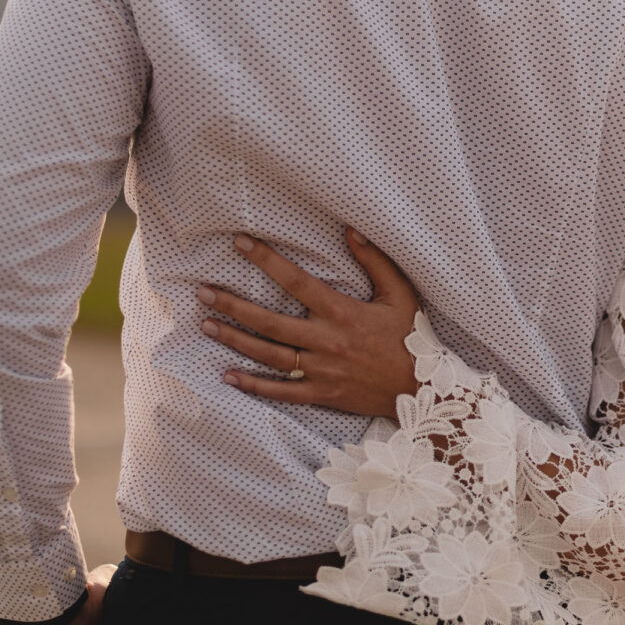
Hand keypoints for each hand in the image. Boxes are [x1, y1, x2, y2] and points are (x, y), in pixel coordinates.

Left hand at [198, 228, 420, 418]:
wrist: (422, 388)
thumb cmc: (412, 337)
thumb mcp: (400, 293)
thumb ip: (375, 260)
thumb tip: (350, 230)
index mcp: (341, 312)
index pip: (295, 282)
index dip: (266, 260)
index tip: (240, 243)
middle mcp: (325, 341)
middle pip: (269, 321)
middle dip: (233, 305)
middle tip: (203, 291)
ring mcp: (321, 370)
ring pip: (268, 355)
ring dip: (235, 340)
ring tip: (206, 326)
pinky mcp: (322, 394)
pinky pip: (281, 392)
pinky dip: (254, 386)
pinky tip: (228, 376)